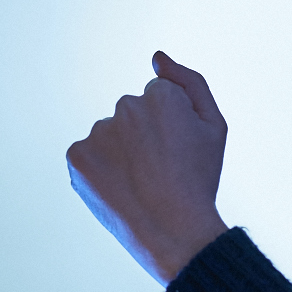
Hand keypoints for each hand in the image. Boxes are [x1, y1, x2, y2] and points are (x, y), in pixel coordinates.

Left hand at [66, 51, 230, 285]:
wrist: (174, 233)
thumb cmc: (199, 179)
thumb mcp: (214, 126)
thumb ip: (191, 81)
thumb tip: (156, 58)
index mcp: (160, 95)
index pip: (158, 96)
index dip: (171, 126)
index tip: (178, 152)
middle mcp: (126, 106)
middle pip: (130, 112)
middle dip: (143, 135)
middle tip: (160, 170)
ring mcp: (98, 131)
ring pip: (108, 133)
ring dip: (120, 151)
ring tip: (140, 183)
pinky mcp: (77, 155)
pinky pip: (87, 153)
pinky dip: (99, 168)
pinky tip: (118, 188)